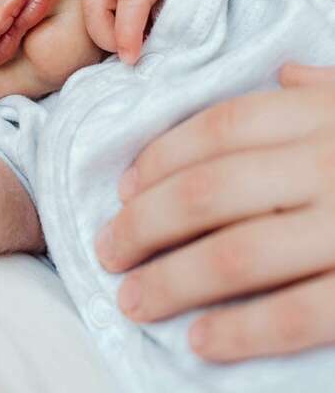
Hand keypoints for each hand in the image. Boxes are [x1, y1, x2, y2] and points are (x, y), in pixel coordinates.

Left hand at [95, 63, 334, 361]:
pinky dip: (241, 330)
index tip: (126, 185)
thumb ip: (326, 89)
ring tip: (132, 297)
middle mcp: (328, 163)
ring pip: (237, 254)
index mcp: (322, 114)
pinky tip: (200, 340)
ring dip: (172, 280)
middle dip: (146, 222)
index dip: (161, 156)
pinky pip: (297, 314)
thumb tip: (281, 78)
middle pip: (209, 192)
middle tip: (107, 247)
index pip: (219, 128)